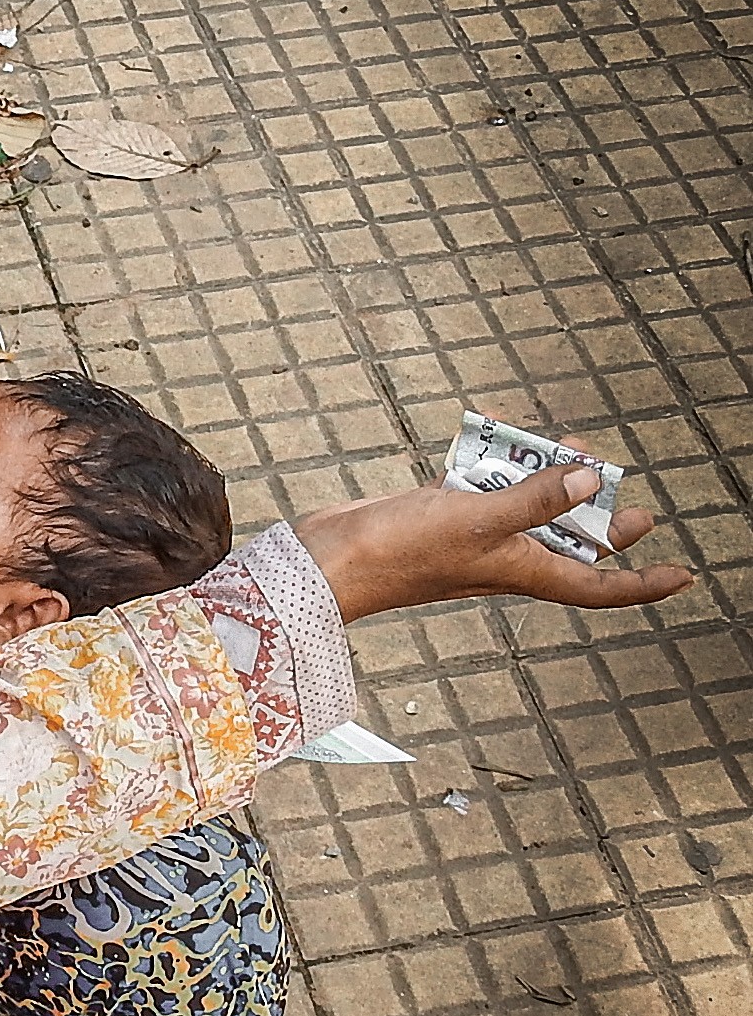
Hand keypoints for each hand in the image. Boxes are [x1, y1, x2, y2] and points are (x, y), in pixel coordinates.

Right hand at [296, 465, 691, 623]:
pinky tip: (493, 429)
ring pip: (524, 504)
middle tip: (615, 479)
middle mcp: (503, 556)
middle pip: (567, 539)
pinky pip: (479, 484)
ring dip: (541, 474)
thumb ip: (536, 499)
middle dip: (595, 511)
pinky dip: (489, 460)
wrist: (332, 559)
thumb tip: (592, 482)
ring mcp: (471, 534)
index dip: (643, 583)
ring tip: (557, 442)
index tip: (682, 574)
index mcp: (521, 570)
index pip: (598, 586)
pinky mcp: (439, 513)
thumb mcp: (479, 521)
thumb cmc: (401, 553)